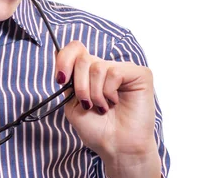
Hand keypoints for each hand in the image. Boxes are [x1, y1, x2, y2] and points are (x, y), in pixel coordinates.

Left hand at [55, 41, 160, 174]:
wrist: (117, 148)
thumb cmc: (98, 130)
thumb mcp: (72, 103)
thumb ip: (67, 80)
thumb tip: (57, 53)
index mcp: (90, 72)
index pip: (75, 49)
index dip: (64, 59)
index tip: (61, 80)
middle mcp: (107, 67)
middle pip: (83, 58)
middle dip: (79, 86)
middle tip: (87, 104)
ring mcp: (123, 69)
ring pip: (97, 67)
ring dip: (95, 93)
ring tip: (103, 107)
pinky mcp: (140, 74)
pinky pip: (114, 72)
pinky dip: (109, 91)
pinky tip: (115, 102)